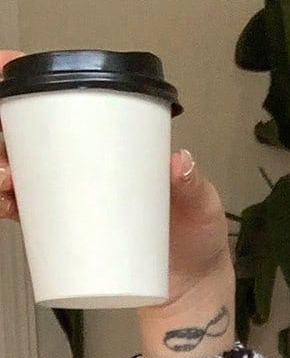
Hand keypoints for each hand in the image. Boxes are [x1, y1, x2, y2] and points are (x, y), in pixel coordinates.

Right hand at [0, 47, 231, 308]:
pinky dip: (9, 204)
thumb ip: (192, 185)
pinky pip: (29, 211)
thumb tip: (178, 163)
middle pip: (31, 135)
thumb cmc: (198, 235)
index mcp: (116, 142)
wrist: (194, 287)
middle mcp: (89, 164)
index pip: (67, 102)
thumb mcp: (202, 203)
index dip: (29, 84)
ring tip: (6, 182)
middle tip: (7, 155)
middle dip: (6, 137)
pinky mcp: (71, 229)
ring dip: (3, 171)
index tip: (5, 70)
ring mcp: (77, 196)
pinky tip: (4, 203)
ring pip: (23, 171)